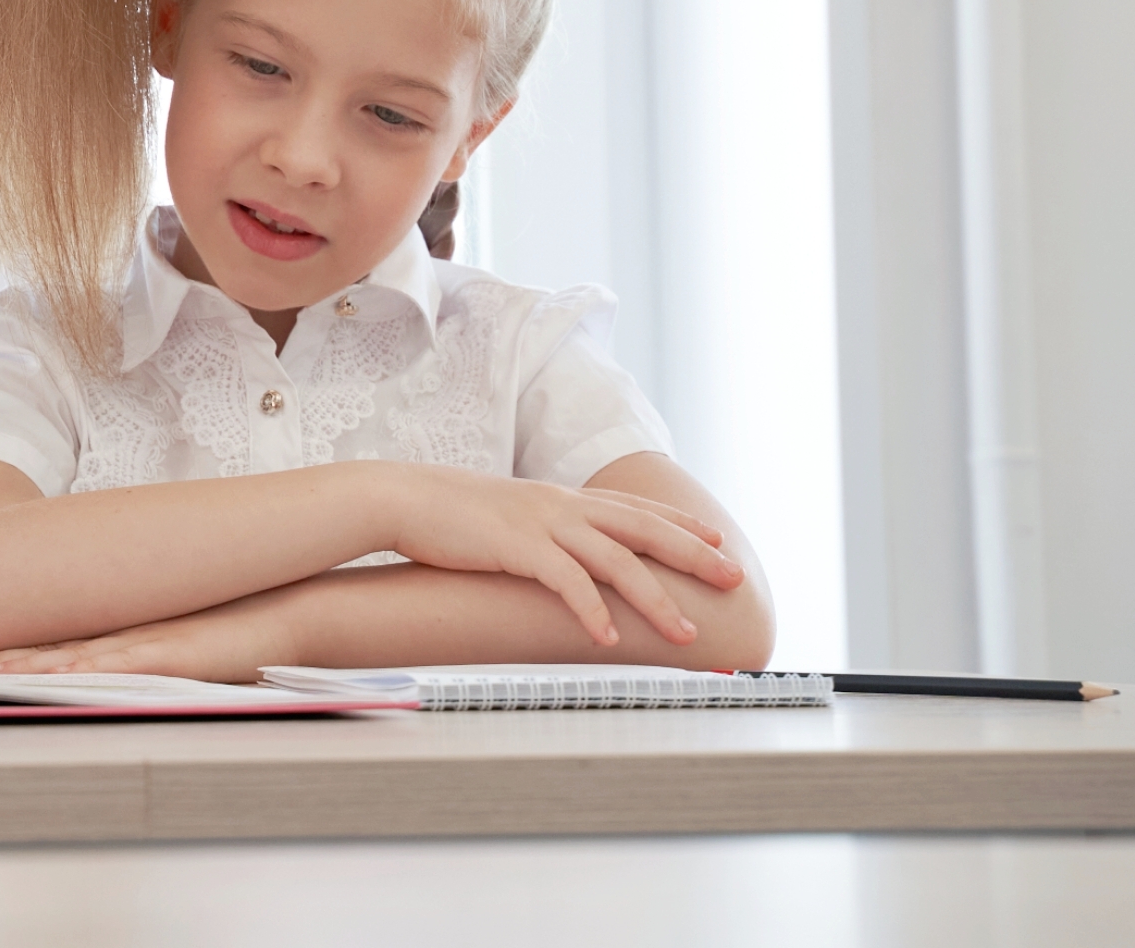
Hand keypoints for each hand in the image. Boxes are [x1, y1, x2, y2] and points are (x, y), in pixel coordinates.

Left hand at [0, 594, 286, 682]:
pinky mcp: (170, 654)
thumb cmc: (237, 635)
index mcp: (124, 641)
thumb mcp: (180, 653)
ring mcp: (145, 645)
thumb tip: (110, 677)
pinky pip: (117, 665)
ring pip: (70, 659)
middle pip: (49, 654)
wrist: (287, 610)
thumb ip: (145, 665)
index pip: (55, 653)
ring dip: (21, 668)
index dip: (9, 659)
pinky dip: (81, 673)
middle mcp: (125, 640)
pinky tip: (51, 677)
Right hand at [383, 467, 741, 647]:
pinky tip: (607, 638)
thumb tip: (557, 558)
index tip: (716, 540)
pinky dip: (590, 610)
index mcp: (560, 498)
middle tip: (733, 578)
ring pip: (616, 560)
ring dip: (654, 599)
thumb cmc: (448, 515)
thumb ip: (538, 532)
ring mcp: (541, 523)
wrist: (401, 497)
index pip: (634, 507)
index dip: (679, 523)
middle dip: (692, 554)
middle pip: (643, 528)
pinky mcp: (517, 545)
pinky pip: (565, 581)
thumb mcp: (506, 517)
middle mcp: (560, 506)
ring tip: (685, 634)